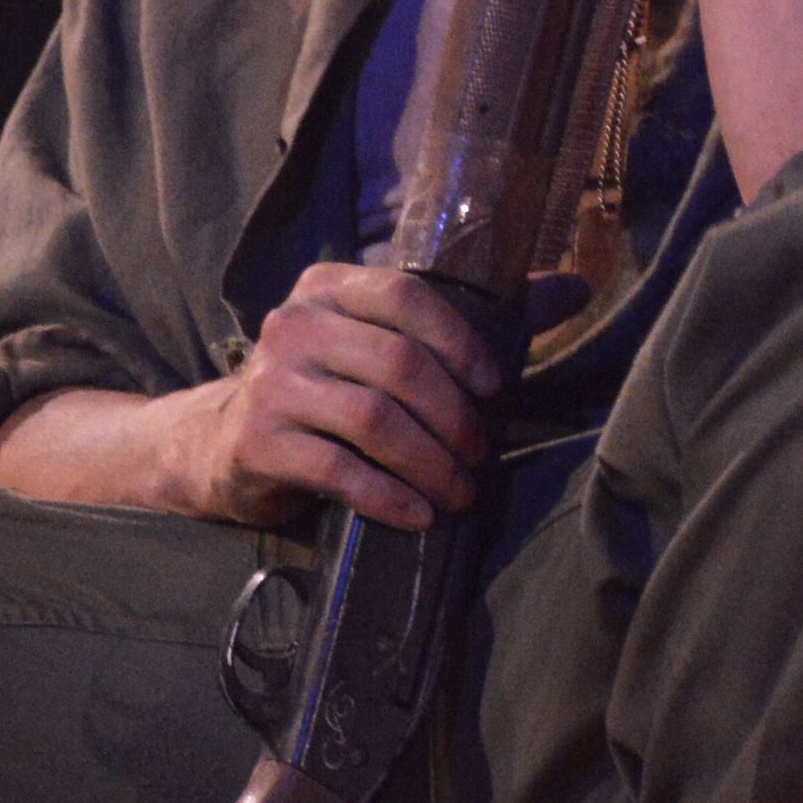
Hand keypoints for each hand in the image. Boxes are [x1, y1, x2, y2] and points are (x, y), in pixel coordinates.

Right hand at [175, 260, 503, 530]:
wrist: (224, 442)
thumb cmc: (328, 387)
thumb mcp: (383, 342)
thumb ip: (475, 316)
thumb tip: (577, 286)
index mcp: (328, 288)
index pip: (405, 296)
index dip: (460, 342)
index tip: (496, 389)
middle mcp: (293, 324)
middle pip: (398, 364)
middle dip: (454, 417)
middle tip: (482, 455)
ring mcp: (270, 383)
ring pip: (373, 419)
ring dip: (431, 463)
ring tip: (460, 492)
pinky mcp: (258, 441)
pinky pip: (338, 470)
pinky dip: (388, 496)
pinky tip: (418, 515)